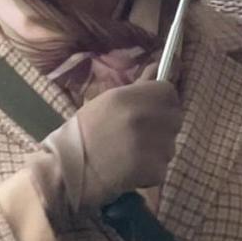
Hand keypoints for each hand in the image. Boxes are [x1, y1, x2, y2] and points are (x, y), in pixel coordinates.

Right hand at [27, 80, 181, 228]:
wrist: (67, 171)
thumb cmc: (83, 134)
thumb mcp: (106, 102)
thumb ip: (136, 88)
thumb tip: (158, 69)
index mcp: (129, 98)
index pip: (170, 92)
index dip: (163, 101)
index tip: (153, 110)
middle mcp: (143, 118)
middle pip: (175, 118)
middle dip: (163, 126)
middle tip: (140, 135)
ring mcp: (151, 145)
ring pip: (170, 145)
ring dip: (157, 150)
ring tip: (131, 154)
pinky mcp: (154, 170)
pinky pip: (162, 168)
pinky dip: (150, 171)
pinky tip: (130, 169)